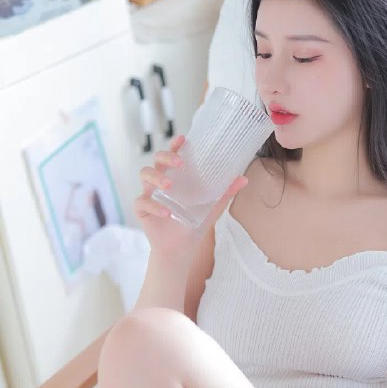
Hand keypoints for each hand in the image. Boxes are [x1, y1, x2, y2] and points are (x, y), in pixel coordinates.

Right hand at [135, 134, 247, 258]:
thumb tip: (243, 178)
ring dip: (156, 178)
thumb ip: (225, 194)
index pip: (173, 156)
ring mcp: (149, 193)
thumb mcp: (212, 208)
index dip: (175, 146)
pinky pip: (142, 202)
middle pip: (157, 160)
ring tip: (169, 186)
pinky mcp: (142, 209)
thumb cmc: (194, 224)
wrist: (182, 248)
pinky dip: (154, 206)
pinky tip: (167, 213)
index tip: (183, 139)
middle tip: (179, 163)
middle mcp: (161, 181)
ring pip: (145, 175)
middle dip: (166, 157)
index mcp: (176, 177)